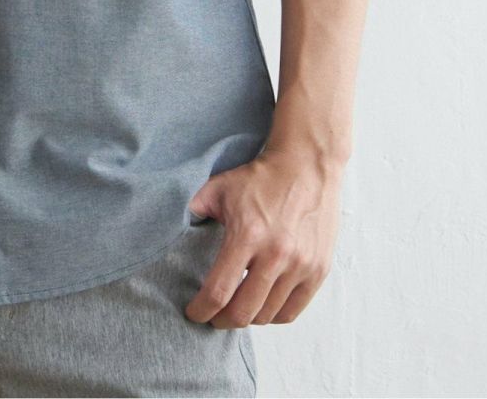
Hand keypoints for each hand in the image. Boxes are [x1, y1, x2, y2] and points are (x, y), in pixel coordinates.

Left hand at [182, 146, 342, 326]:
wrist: (307, 165)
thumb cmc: (261, 178)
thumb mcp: (220, 186)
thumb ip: (193, 207)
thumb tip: (167, 225)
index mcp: (248, 234)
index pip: (219, 291)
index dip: (202, 309)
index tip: (193, 312)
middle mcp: (277, 254)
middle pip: (244, 312)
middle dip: (222, 321)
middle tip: (213, 317)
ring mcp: (301, 264)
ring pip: (267, 315)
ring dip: (248, 318)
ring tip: (236, 309)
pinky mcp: (318, 270)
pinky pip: (292, 311)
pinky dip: (273, 316)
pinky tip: (262, 306)